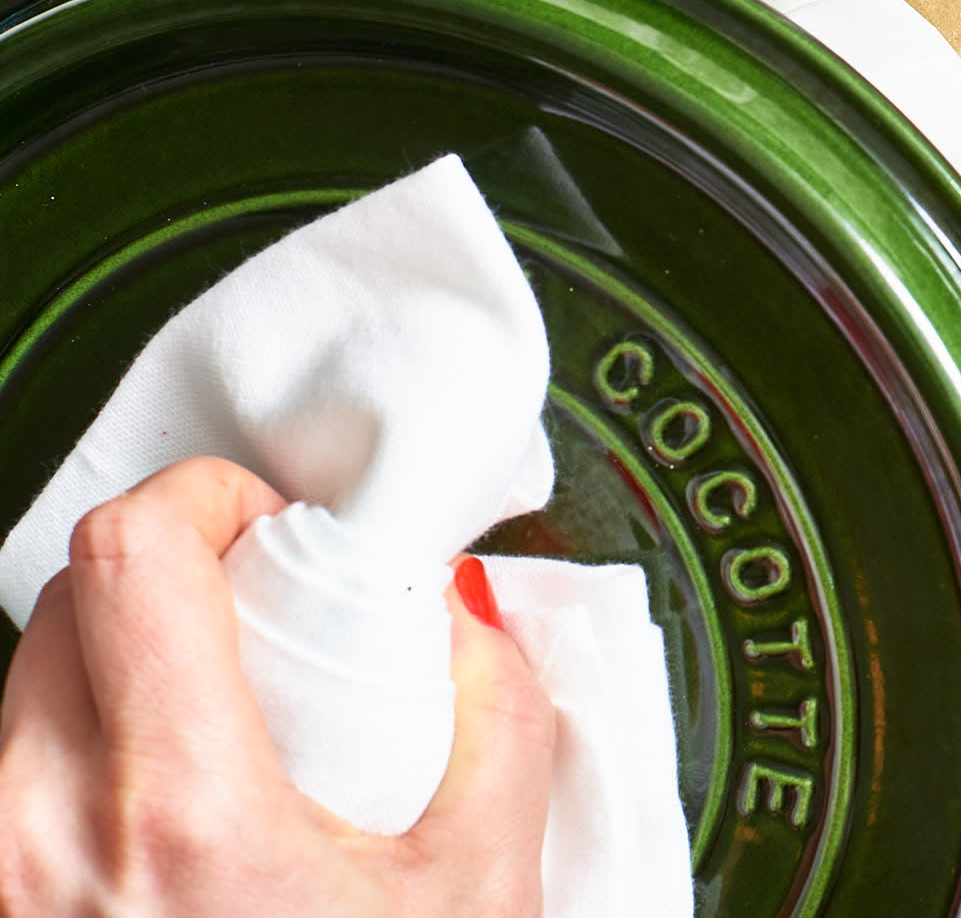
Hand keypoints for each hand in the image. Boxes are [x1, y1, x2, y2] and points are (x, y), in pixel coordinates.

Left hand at [0, 457, 553, 916]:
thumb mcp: (477, 893)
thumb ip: (492, 725)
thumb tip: (462, 625)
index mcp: (184, 815)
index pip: (129, 560)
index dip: (202, 500)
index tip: (261, 519)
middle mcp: (47, 848)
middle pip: (65, 609)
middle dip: (167, 581)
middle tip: (257, 615)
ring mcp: (1, 891)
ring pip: (22, 699)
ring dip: (114, 676)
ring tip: (215, 727)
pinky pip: (10, 788)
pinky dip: (77, 767)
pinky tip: (161, 815)